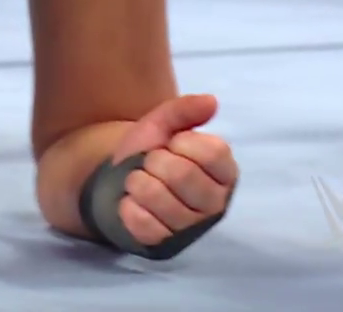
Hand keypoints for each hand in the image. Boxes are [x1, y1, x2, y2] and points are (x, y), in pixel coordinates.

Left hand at [108, 93, 238, 245]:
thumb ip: (184, 109)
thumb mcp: (163, 123)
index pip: (214, 151)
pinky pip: (143, 223)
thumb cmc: (150, 150)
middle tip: (151, 163)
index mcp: (225, 172)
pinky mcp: (165, 242)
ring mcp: (192, 226)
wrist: (117, 178)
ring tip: (140, 181)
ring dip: (138, 181)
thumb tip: (212, 101)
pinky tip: (132, 202)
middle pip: (183, 174)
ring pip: (158, 197)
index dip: (183, 143)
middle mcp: (216, 202)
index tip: (172, 144)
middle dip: (155, 161)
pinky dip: (129, 206)